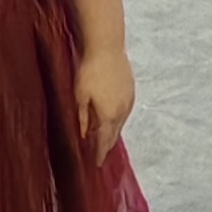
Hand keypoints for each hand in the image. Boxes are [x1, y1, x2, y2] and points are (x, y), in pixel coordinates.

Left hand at [73, 42, 135, 161]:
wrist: (108, 48)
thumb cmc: (90, 71)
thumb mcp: (80, 96)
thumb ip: (83, 117)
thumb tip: (84, 134)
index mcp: (109, 115)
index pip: (104, 141)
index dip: (100, 154)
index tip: (97, 164)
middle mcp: (122, 111)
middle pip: (115, 134)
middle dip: (107, 146)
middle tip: (101, 156)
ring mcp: (129, 100)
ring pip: (121, 123)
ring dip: (113, 132)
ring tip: (105, 140)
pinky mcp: (131, 90)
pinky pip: (125, 111)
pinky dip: (118, 119)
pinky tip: (112, 118)